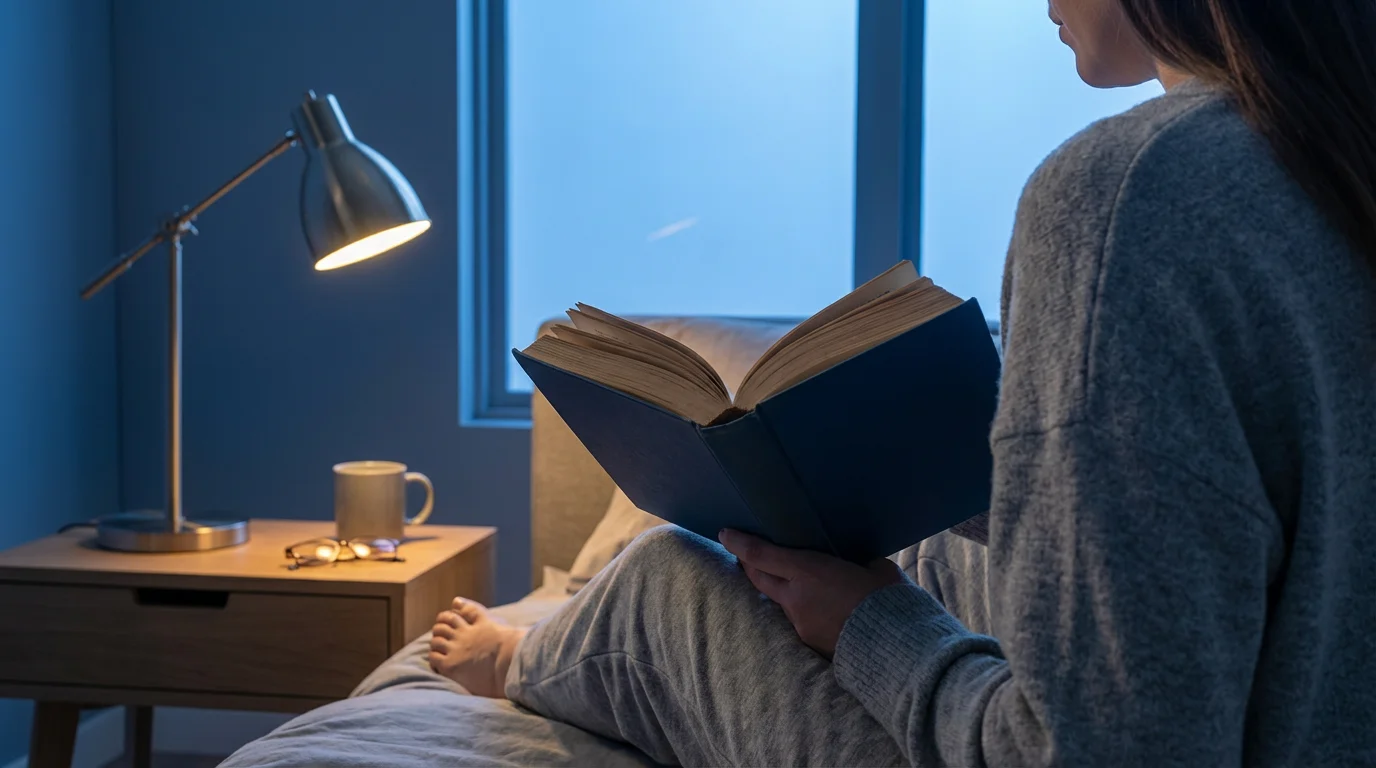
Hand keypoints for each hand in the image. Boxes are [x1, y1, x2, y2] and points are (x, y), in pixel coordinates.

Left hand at [718, 529, 903, 657]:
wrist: (896, 649)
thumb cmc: (890, 601)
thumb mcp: (876, 569)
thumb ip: (856, 562)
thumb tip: (856, 563)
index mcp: (809, 572)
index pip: (761, 554)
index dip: (739, 542)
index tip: (725, 533)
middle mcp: (796, 598)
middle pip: (758, 578)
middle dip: (748, 563)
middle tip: (744, 553)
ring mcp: (800, 623)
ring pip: (778, 600)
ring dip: (778, 588)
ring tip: (790, 579)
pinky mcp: (810, 643)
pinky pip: (797, 619)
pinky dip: (800, 608)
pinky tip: (816, 606)